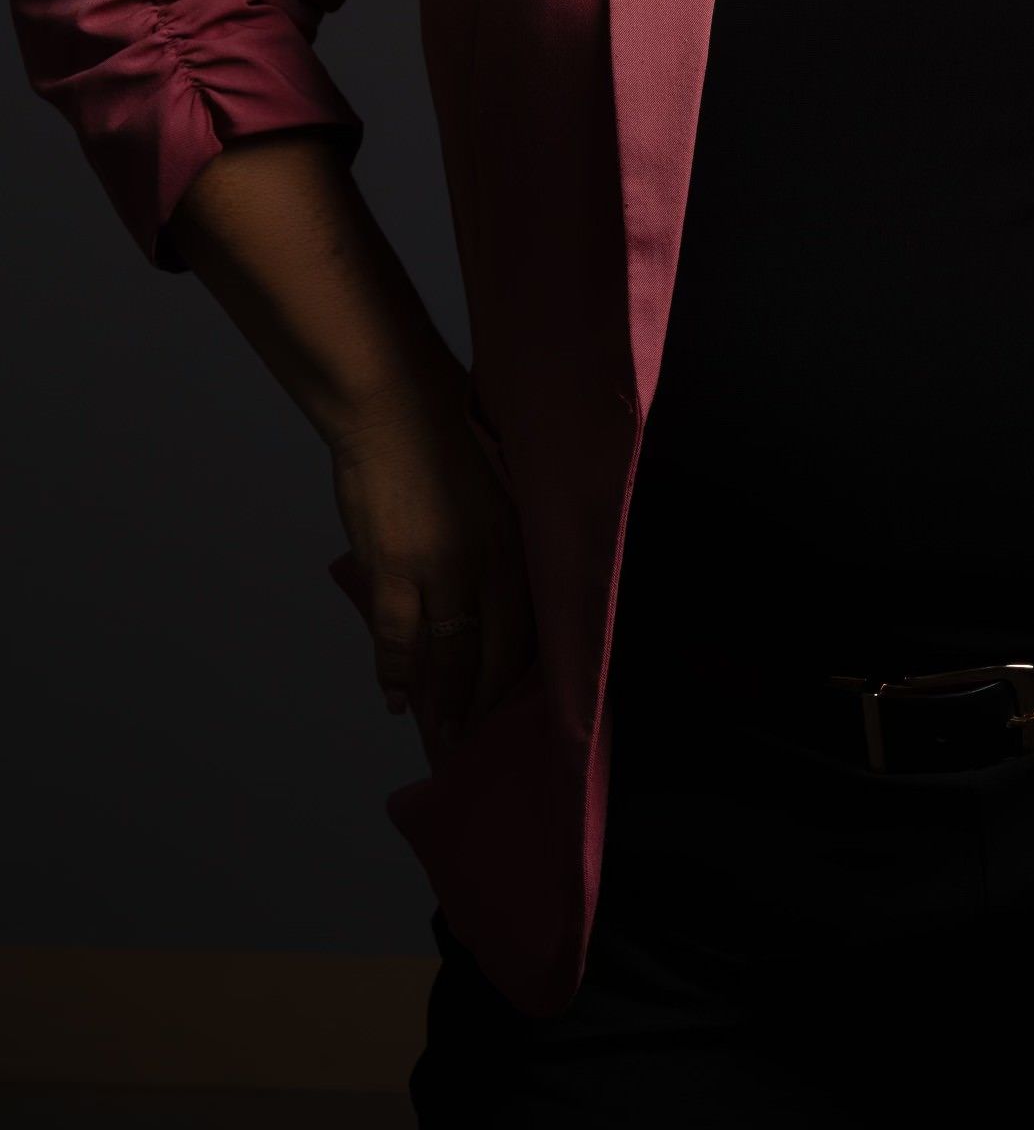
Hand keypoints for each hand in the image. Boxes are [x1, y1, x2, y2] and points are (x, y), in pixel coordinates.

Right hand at [329, 393, 536, 757]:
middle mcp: (489, 561)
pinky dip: (396, 673)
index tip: (512, 705)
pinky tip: (398, 699)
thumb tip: (497, 594)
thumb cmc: (447, 437)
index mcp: (519, 540)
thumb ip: (501, 541)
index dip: (518, 674)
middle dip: (484, 702)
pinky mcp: (394, 568)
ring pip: (447, 656)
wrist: (393, 405)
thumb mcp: (498, 488)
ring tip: (442, 732)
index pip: (530, 626)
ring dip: (443, 701)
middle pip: (493, 652)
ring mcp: (441, 569)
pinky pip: (396, 637)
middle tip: (475, 737)